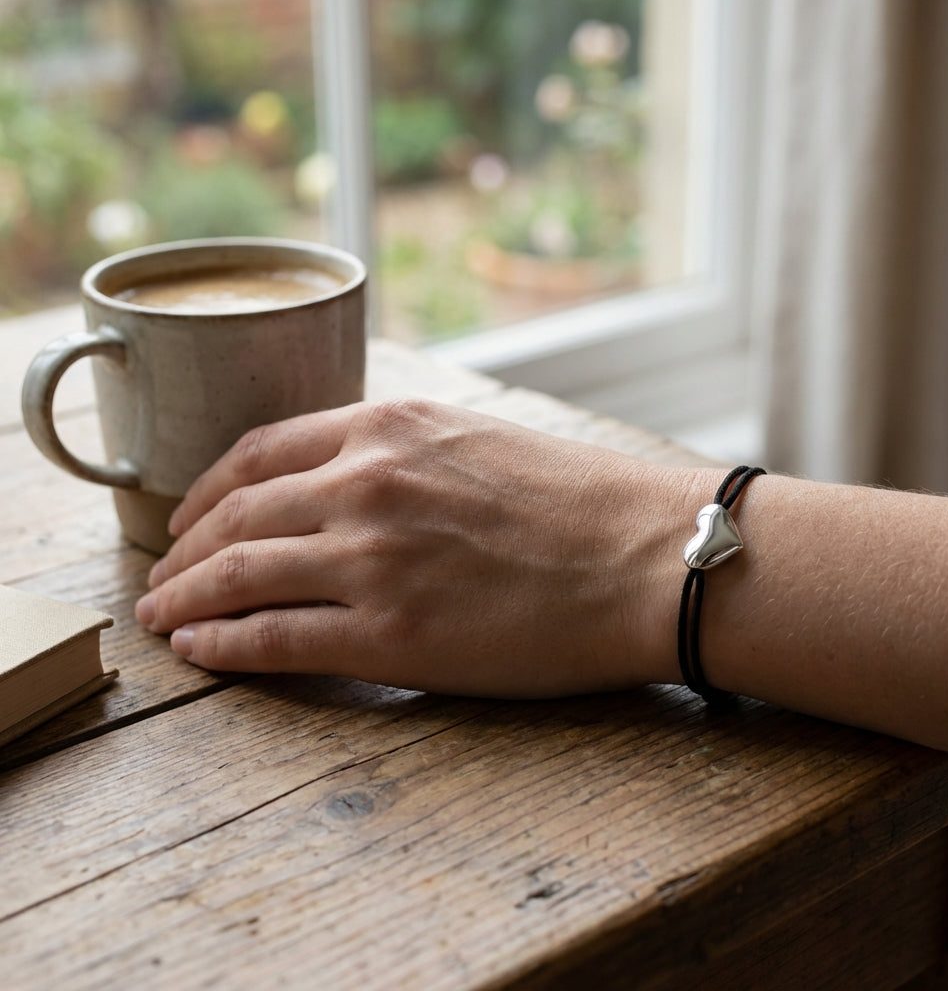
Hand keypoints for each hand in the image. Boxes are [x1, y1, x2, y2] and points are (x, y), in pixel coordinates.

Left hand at [136, 398, 708, 696]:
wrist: (650, 556)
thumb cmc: (583, 503)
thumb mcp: (481, 442)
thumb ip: (405, 452)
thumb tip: (349, 480)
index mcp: (392, 428)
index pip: (260, 452)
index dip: (207, 491)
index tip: (189, 520)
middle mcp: (368, 483)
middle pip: (235, 515)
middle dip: (184, 552)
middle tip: (163, 580)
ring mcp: (375, 558)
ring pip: (240, 576)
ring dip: (187, 600)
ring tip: (163, 619)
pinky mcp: (392, 634)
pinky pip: (276, 638)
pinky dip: (226, 646)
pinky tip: (202, 653)